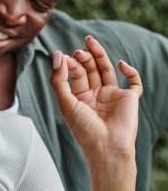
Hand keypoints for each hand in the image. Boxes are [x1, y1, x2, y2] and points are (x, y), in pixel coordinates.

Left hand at [50, 35, 142, 190]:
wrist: (106, 148)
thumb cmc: (83, 129)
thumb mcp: (66, 103)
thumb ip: (59, 80)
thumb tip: (56, 54)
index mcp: (80, 97)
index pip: (75, 74)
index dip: (70, 64)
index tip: (64, 56)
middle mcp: (96, 95)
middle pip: (90, 69)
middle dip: (84, 58)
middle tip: (78, 50)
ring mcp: (113, 96)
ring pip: (107, 70)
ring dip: (100, 56)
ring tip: (90, 41)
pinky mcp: (129, 99)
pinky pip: (133, 81)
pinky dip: (129, 71)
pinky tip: (119, 64)